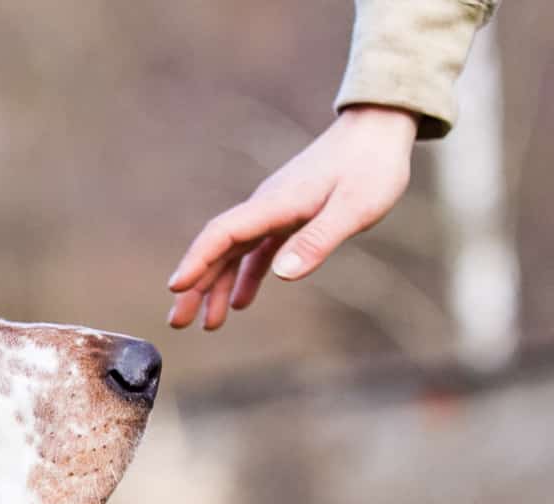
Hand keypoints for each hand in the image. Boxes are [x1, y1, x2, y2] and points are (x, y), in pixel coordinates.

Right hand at [166, 105, 418, 329]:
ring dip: (216, 286)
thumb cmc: (372, 166)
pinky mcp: (287, 216)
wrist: (377, 129)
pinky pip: (256, 251)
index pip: (223, 233)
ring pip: (233, 253)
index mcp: (275, 204)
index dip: (197, 260)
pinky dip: (244, 276)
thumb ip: (318, 239)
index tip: (176, 287)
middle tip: (177, 322)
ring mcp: (273, 212)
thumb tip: (283, 273)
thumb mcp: (355, 207)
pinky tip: (240, 302)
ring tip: (206, 323)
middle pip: (218, 248)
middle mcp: (265, 207)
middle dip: (195, 284)